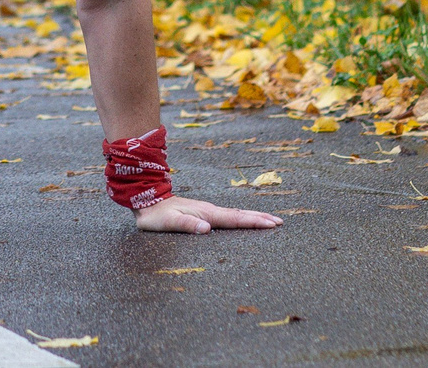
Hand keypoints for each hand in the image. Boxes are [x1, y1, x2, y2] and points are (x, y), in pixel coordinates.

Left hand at [131, 195, 283, 233]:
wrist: (147, 199)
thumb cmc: (156, 215)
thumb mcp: (168, 222)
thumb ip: (186, 224)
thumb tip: (206, 229)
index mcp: (206, 214)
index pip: (234, 219)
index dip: (254, 222)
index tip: (272, 223)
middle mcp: (210, 211)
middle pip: (240, 214)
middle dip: (260, 218)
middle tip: (280, 222)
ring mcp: (208, 211)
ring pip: (236, 214)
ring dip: (254, 216)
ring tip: (270, 220)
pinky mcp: (204, 213)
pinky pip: (229, 216)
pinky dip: (242, 218)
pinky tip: (245, 220)